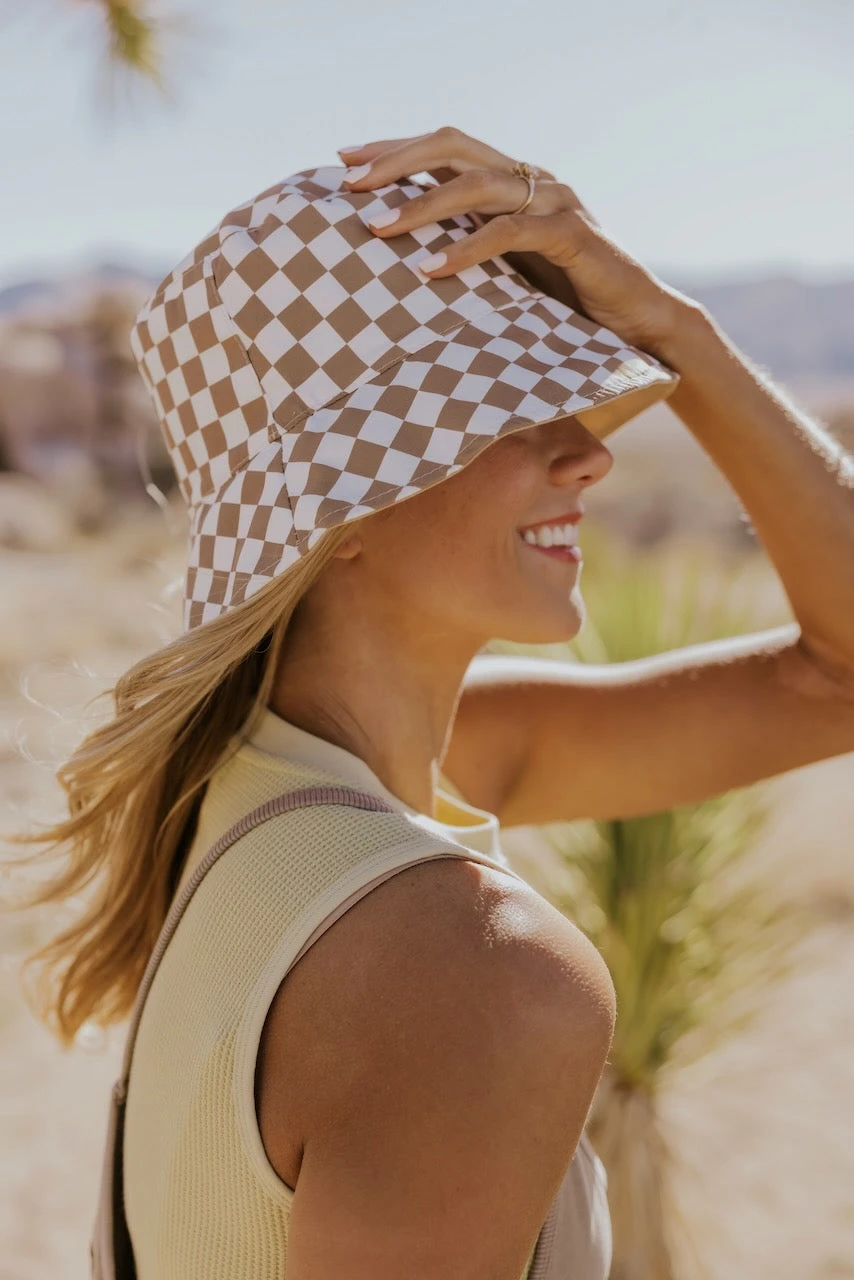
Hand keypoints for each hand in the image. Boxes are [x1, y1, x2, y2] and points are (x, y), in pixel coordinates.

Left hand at [338, 126, 698, 363]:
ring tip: (376, 229)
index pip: (444, 148)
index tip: (345, 163)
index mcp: (512, 180)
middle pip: (452, 148)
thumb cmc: (566, 301)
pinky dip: (466, 248)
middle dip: (395, 163)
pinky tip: (430, 268)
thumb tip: (401, 262)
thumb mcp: (506, 270)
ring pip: (476, 185)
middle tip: (350, 186)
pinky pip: (509, 233)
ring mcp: (554, 201)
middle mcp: (531, 179)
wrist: (636, 322)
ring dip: (420, 205)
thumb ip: (469, 249)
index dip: (394, 150)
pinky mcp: (571, 233)